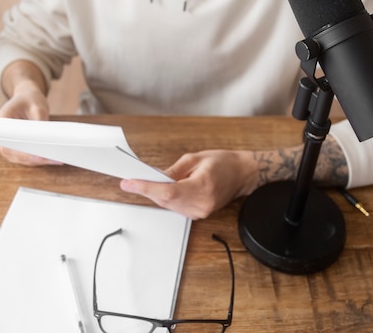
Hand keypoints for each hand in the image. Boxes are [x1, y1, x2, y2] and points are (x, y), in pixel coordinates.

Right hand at [0, 79, 61, 165]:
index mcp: (0, 122)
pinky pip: (26, 157)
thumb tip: (45, 139)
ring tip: (57, 159)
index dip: (23, 152)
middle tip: (54, 159)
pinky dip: (39, 159)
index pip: (8, 143)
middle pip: (15, 154)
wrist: (26, 97)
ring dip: (39, 160)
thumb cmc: (29, 99)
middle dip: (35, 158)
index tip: (38, 156)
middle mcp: (0, 135)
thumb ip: (39, 122)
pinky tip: (54, 158)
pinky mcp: (16, 148)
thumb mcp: (37, 107)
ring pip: (21, 158)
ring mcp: (7, 143)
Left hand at [120, 149, 258, 219]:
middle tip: (133, 179)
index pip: (167, 191)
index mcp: (203, 186)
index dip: (145, 188)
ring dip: (156, 194)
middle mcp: (202, 203)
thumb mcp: (195, 159)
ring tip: (149, 182)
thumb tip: (155, 178)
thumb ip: (173, 171)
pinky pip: (175, 208)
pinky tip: (164, 189)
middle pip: (165, 200)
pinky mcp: (199, 214)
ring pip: (168, 206)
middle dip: (147, 189)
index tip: (129, 183)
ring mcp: (201, 212)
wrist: (243, 174)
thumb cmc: (224, 163)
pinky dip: (166, 199)